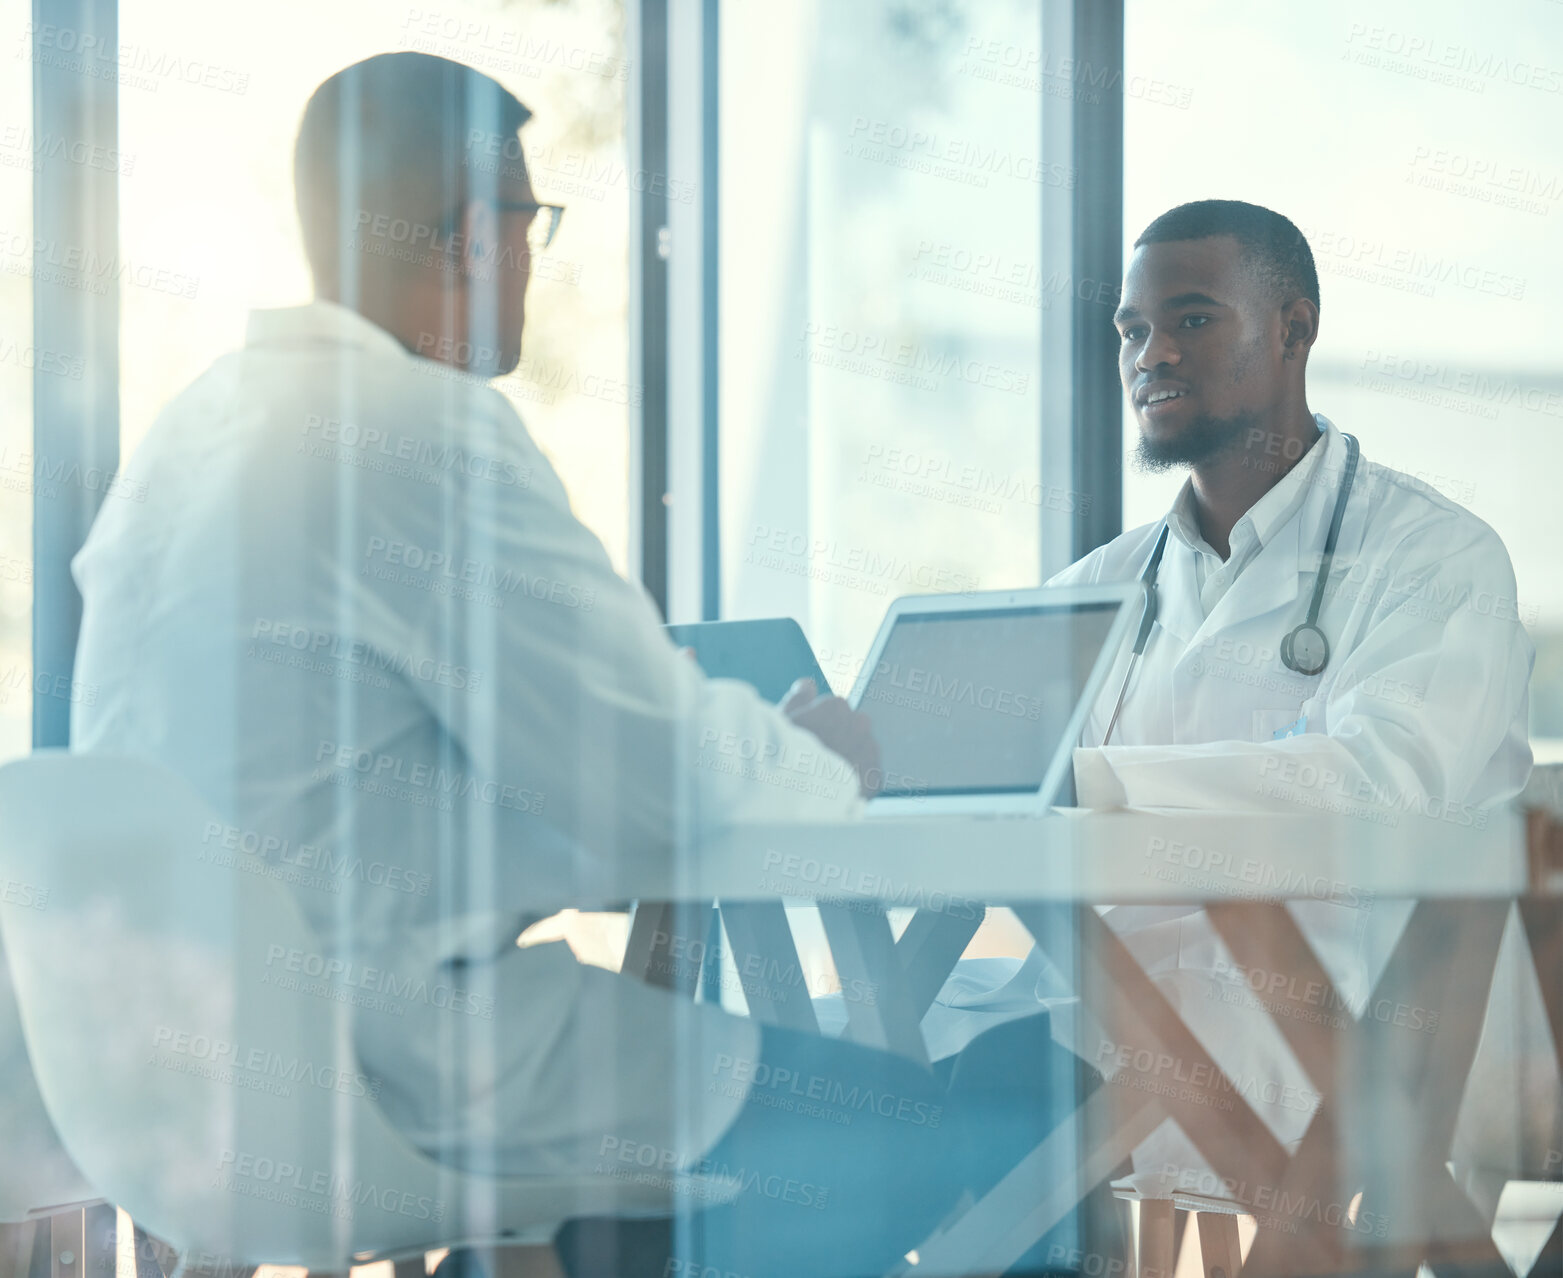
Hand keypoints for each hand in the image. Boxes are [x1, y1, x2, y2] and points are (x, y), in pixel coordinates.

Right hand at [781, 678, 882, 796]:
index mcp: (835, 706)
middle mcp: (858, 724)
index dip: (820, 723)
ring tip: (828, 774)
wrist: (791, 802)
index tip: (809, 738)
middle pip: (855, 724)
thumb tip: (807, 684)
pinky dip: (859, 779)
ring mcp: (869, 752)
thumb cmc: (779, 760)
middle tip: (818, 757)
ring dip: (852, 756)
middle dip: (841, 736)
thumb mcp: (779, 724)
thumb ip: (797, 700)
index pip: (836, 707)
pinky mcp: (874, 778)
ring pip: (864, 747)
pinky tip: (840, 786)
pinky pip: (871, 772)